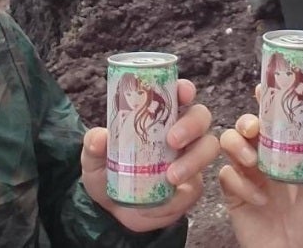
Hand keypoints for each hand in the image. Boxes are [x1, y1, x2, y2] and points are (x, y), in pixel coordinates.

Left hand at [81, 79, 219, 232]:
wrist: (114, 214)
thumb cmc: (108, 175)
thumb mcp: (94, 160)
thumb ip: (94, 147)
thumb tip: (100, 137)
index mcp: (159, 117)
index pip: (178, 95)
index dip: (185, 89)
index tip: (182, 92)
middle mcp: (180, 133)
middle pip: (201, 116)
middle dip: (192, 124)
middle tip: (172, 140)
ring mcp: (190, 159)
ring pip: (208, 148)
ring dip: (194, 160)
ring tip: (171, 176)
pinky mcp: (192, 188)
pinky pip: (197, 186)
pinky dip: (181, 194)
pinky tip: (166, 199)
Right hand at [218, 112, 302, 247]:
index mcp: (285, 154)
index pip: (272, 122)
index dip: (264, 103)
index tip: (262, 90)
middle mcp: (263, 161)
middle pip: (244, 128)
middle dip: (245, 122)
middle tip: (254, 129)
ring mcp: (247, 177)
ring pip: (228, 145)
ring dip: (237, 147)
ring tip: (253, 162)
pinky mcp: (233, 195)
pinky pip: (226, 176)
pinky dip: (241, 184)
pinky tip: (260, 199)